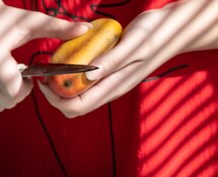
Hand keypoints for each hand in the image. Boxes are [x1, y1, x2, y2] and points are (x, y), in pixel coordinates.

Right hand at [0, 0, 90, 111]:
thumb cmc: (3, 18)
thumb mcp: (31, 22)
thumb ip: (59, 29)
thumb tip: (87, 28)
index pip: (16, 93)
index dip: (26, 88)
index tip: (27, 75)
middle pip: (6, 103)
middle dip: (16, 93)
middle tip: (16, 75)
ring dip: (3, 95)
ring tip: (3, 74)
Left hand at [38, 7, 181, 117]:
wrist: (173, 29)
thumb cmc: (156, 34)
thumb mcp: (134, 45)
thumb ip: (111, 62)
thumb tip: (86, 77)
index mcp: (115, 86)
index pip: (77, 107)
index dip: (55, 99)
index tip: (44, 79)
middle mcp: (111, 89)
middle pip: (74, 105)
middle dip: (55, 94)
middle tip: (45, 71)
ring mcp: (110, 82)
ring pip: (79, 94)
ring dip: (62, 84)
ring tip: (55, 62)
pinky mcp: (111, 72)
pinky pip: (86, 80)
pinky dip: (73, 72)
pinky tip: (70, 55)